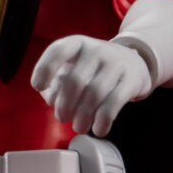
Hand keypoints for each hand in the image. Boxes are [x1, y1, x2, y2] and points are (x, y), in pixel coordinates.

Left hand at [31, 34, 152, 137]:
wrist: (134, 62)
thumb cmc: (95, 69)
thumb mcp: (74, 67)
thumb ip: (57, 82)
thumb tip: (51, 99)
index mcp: (77, 44)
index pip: (58, 51)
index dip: (44, 68)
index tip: (38, 86)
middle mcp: (95, 50)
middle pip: (75, 80)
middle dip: (65, 104)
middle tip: (62, 118)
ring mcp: (115, 63)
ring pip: (94, 94)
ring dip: (83, 116)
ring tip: (79, 127)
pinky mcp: (131, 79)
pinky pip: (114, 103)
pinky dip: (103, 121)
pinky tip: (98, 129)